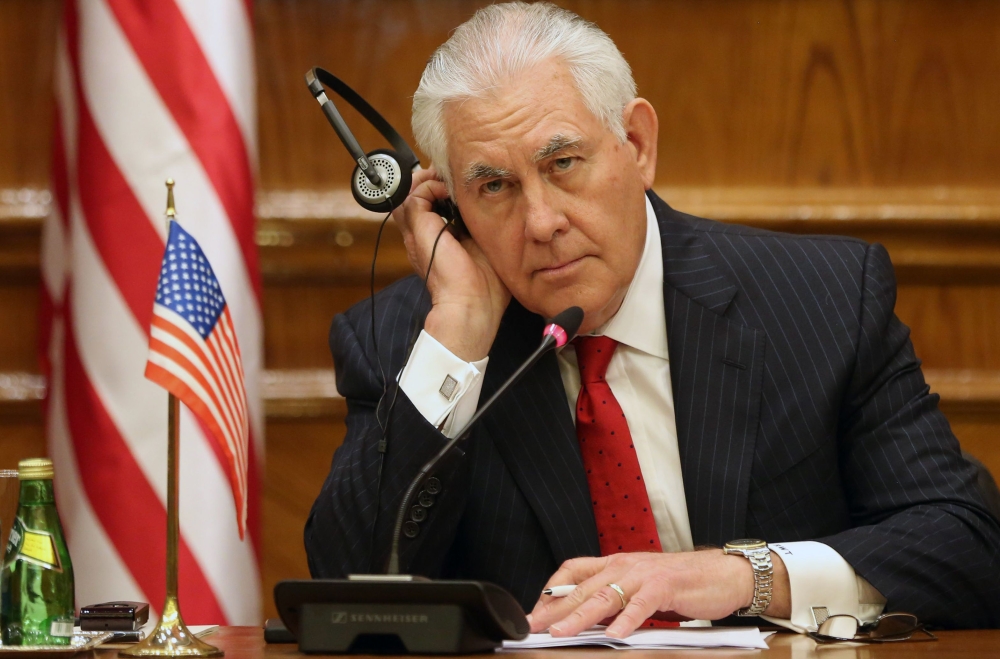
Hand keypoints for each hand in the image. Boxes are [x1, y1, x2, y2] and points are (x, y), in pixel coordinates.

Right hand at [393, 167, 509, 360]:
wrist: (472, 304)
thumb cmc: (486, 287)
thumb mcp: (488, 248)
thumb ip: (483, 228)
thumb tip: (494, 206)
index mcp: (438, 241)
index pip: (431, 205)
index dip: (443, 189)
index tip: (463, 183)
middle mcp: (425, 235)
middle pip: (418, 194)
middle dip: (435, 179)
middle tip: (455, 176)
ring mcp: (419, 231)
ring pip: (412, 191)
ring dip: (432, 179)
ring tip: (452, 179)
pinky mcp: (419, 228)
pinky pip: (417, 194)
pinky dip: (432, 186)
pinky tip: (452, 192)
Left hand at [527, 550, 788, 637]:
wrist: (724, 573)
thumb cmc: (682, 583)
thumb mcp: (640, 588)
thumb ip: (615, 599)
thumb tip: (586, 618)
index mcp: (616, 563)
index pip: (573, 571)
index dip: (551, 591)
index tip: (534, 611)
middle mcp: (625, 565)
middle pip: (582, 587)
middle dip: (554, 609)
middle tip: (533, 626)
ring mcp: (644, 575)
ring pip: (605, 596)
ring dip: (580, 616)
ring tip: (561, 633)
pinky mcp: (665, 587)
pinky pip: (641, 606)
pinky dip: (627, 621)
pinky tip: (614, 635)